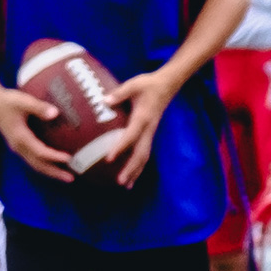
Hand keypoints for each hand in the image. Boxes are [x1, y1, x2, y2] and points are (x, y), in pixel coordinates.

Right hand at [0, 82, 74, 181]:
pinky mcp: (19, 146)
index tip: (69, 158)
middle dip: (54, 172)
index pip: (39, 151)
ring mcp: (18, 147)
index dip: (54, 156)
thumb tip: (56, 113)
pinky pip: (33, 160)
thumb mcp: (23, 101)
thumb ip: (39, 107)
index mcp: (20, 137)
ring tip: (66, 176)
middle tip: (71, 178)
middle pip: (38, 164)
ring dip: (50, 171)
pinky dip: (44, 165)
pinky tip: (55, 165)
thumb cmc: (9, 100)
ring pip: (35, 164)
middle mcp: (18, 146)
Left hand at [111, 66, 179, 186]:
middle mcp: (148, 128)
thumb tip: (104, 101)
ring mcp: (150, 132)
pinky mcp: (150, 133)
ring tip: (126, 185)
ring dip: (136, 171)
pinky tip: (131, 174)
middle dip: (131, 168)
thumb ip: (120, 93)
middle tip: (120, 182)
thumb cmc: (148, 84)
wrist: (167, 85)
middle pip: (141, 153)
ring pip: (145, 155)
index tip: (109, 158)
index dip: (120, 147)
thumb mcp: (133, 84)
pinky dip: (138, 164)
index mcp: (143, 118)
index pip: (131, 135)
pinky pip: (145, 151)